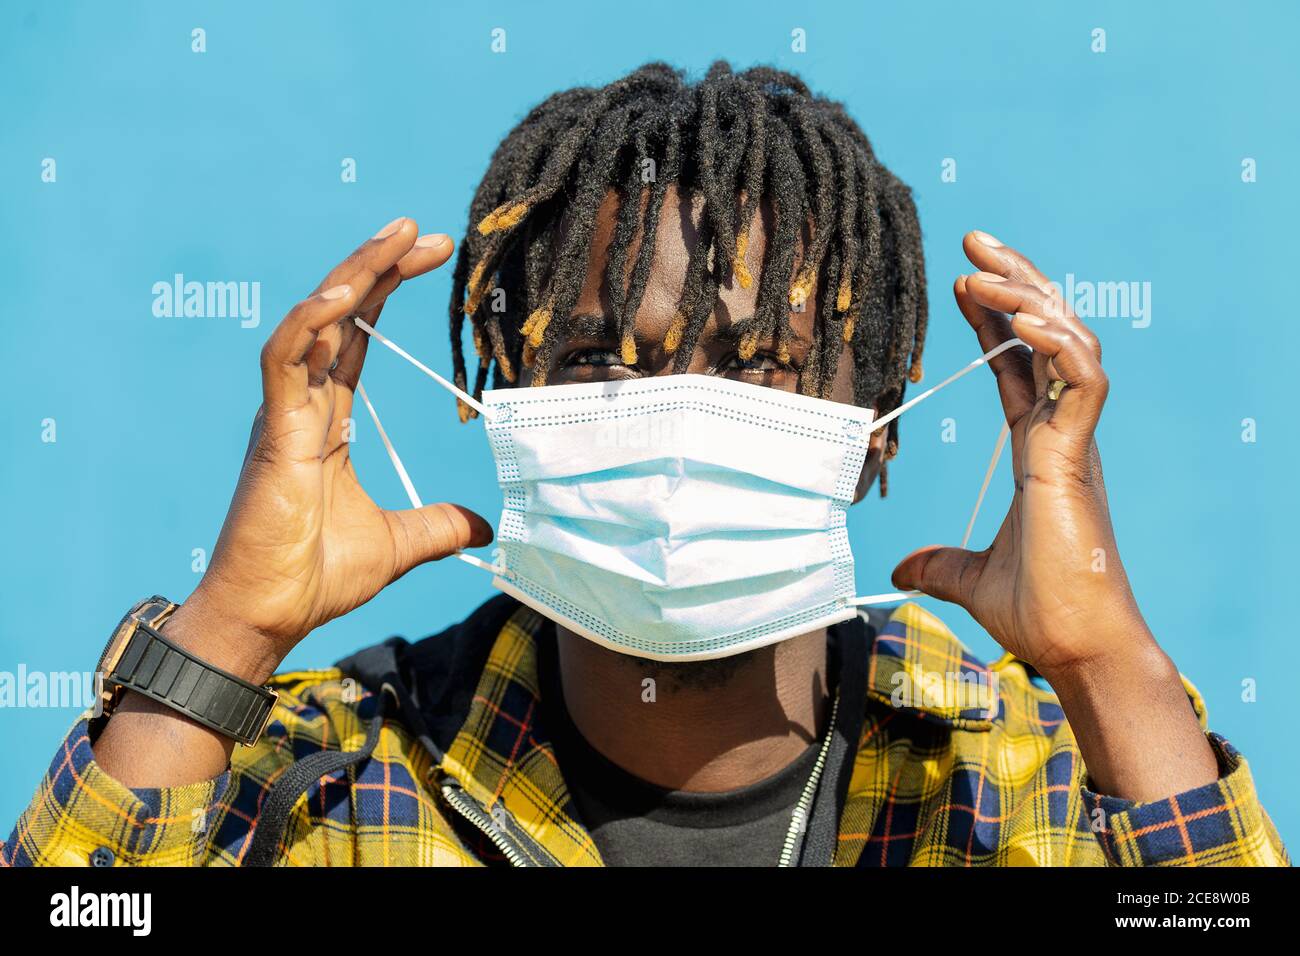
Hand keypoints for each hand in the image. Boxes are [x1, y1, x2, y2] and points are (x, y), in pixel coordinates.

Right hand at [167, 218, 492, 681]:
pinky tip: (344, 294)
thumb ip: (438, 525)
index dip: (389, 291)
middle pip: (340, 316)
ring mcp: (283, 414)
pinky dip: (310, 323)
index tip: (435, 255)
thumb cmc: (315, 577)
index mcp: (326, 420)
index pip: (359, 337)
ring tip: (397, 238)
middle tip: (424, 229)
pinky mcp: (271, 434)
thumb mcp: (399, 544)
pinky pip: (283, 360)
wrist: (269, 617)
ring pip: (313, 323)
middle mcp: (301, 405)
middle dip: (379, 266)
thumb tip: (484, 528)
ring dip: (353, 276)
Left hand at [891, 230, 1149, 678]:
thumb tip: (901, 566)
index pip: (1019, 365)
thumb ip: (939, 563)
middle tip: (972, 242)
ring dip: (1027, 298)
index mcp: (1040, 448)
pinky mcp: (1081, 456)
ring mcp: (1076, 441)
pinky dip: (1057, 341)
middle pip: (1046, 337)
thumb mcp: (970, 579)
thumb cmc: (1040, 613)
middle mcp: (1063, 433)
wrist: (1075, 648)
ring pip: (1069, 343)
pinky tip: (1021, 316)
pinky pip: (1085, 378)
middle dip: (1015, 283)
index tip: (959, 283)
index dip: (995, 321)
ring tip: (979, 268)